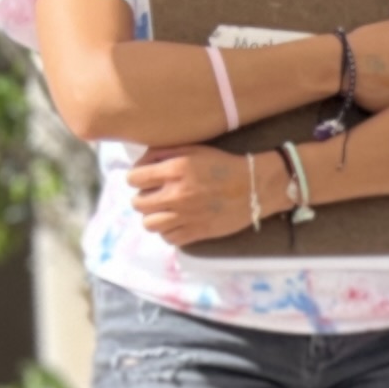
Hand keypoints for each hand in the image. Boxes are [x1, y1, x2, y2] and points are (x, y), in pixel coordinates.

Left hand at [130, 141, 266, 243]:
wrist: (255, 187)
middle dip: (143, 198)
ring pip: (149, 224)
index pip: (134, 178)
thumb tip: (141, 165)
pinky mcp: (197, 232)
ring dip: (153, 217)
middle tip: (154, 196)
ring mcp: (186, 216)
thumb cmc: (222, 165)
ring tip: (163, 211)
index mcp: (174, 170)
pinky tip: (176, 223)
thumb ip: (163, 153)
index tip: (144, 179)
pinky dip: (168, 232)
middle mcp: (176, 195)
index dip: (136, 178)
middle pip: (138, 203)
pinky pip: (168, 239)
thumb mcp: (193, 149)